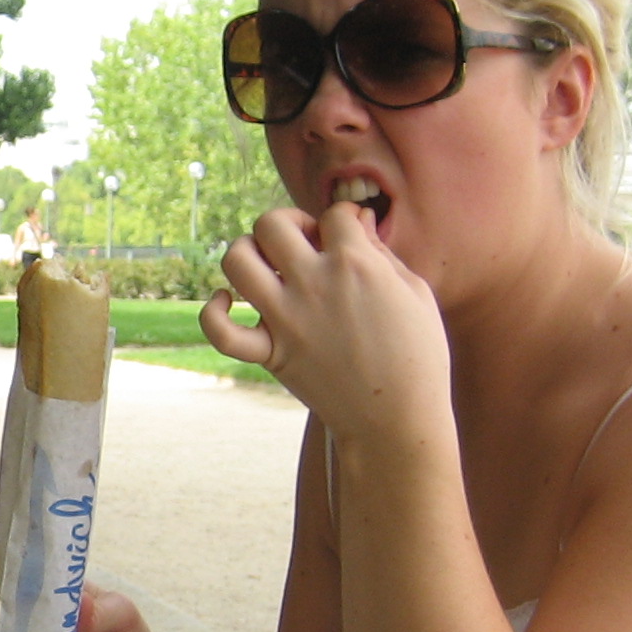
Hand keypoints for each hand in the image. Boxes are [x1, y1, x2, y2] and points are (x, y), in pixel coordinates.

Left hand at [202, 200, 449, 443]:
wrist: (396, 417)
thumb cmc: (417, 354)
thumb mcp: (415, 291)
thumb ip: (382, 251)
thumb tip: (358, 220)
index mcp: (356, 263)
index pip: (334, 214)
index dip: (343, 218)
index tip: (350, 233)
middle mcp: (314, 284)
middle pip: (272, 224)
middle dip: (287, 223)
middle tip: (304, 243)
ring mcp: (286, 318)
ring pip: (237, 261)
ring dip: (246, 252)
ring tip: (267, 264)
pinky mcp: (269, 353)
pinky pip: (221, 331)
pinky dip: (214, 313)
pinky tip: (227, 301)